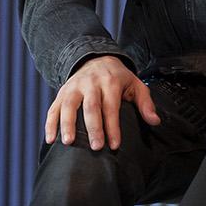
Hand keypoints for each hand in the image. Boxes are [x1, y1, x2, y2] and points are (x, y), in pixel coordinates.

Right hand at [44, 55, 159, 150]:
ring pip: (69, 105)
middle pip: (90, 106)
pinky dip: (50, 123)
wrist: (96, 58)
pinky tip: (50, 139)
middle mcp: (90, 83)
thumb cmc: (118, 78)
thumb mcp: (135, 84)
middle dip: (93, 127)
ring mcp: (74, 87)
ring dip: (67, 124)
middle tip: (96, 147)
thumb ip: (145, 103)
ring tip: (68, 142)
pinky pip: (54, 107)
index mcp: (110, 82)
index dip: (113, 126)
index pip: (111, 106)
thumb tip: (155, 121)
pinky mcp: (62, 92)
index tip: (115, 145)